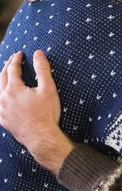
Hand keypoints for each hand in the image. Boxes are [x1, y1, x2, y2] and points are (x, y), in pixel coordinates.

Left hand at [0, 50, 73, 173]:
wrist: (41, 137)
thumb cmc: (46, 114)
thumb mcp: (48, 88)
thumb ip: (42, 69)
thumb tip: (38, 53)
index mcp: (13, 89)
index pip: (12, 69)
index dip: (16, 59)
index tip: (20, 54)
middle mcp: (3, 98)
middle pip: (2, 77)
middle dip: (7, 66)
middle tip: (13, 59)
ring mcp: (1, 110)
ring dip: (2, 79)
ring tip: (6, 74)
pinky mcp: (2, 119)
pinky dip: (0, 95)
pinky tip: (3, 95)